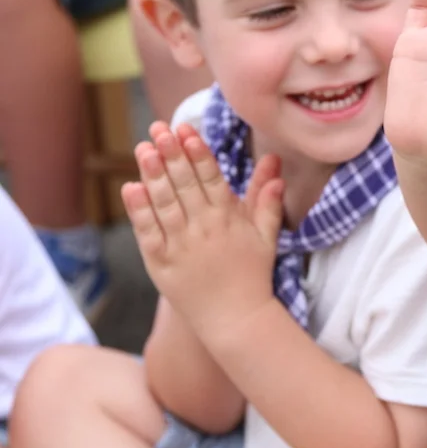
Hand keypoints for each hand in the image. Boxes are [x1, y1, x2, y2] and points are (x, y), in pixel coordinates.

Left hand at [121, 121, 283, 339]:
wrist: (236, 319)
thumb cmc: (253, 274)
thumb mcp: (267, 235)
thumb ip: (267, 198)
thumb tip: (274, 162)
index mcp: (229, 219)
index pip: (212, 178)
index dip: (198, 153)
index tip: (186, 130)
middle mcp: (205, 228)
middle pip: (185, 184)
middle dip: (171, 154)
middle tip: (158, 128)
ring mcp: (181, 246)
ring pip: (164, 203)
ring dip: (152, 174)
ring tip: (143, 148)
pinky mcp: (162, 264)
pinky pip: (148, 232)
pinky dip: (139, 210)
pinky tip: (131, 187)